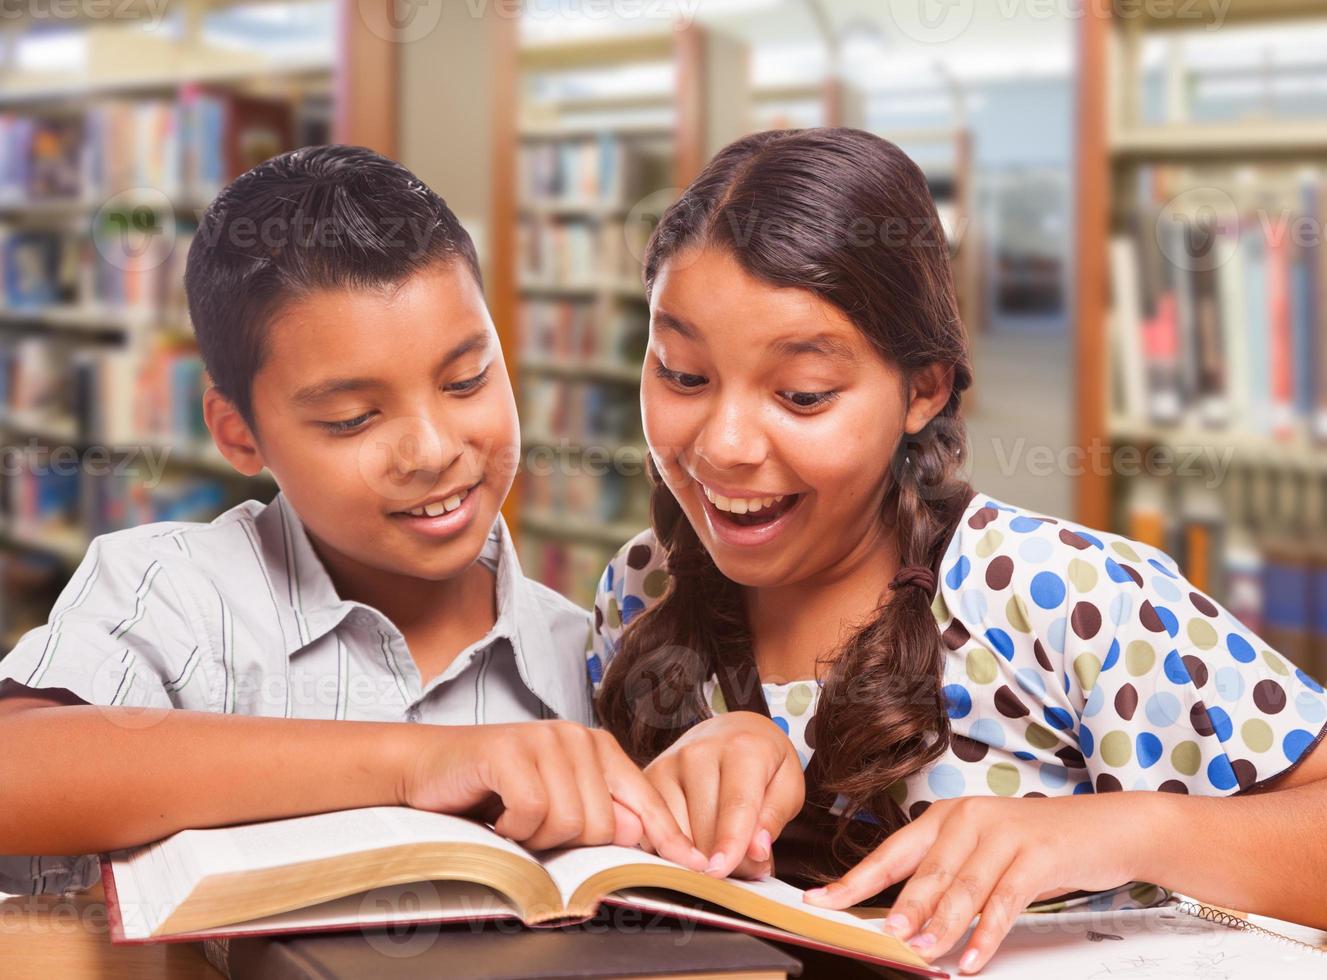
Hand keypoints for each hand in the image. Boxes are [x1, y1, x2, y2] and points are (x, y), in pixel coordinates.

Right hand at [398, 720, 707, 870]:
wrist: (428, 769)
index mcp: (598, 750)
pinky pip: (532, 812)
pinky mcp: (510, 749)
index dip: (669, 837)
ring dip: (535, 837)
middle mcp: (577, 737)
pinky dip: (511, 828)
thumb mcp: (555, 805)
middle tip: (533, 827)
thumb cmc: (494, 792)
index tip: (697, 867)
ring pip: (569, 821)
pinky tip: (496, 814)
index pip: (645, 799)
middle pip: (604, 824)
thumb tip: (637, 831)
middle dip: (567, 842)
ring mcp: (544, 739)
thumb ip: (599, 814)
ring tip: (513, 818)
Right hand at [644, 710, 804, 878]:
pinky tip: (694, 842)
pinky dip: (674, 849)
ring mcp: (668, 765)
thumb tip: (756, 851)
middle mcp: (698, 753)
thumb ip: (774, 817)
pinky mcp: (648, 780)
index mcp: (741, 748)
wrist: (731, 732)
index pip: (735, 804)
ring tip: (721, 849)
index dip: (730, 843)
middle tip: (745, 862)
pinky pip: (654, 831)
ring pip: (676, 834)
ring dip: (698, 858)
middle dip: (724, 861)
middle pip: (704, 828)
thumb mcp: (788, 785)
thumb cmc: (764, 763)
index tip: (722, 871)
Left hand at [804, 794, 1141, 972]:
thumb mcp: (981, 851)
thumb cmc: (1034, 843)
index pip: (891, 852)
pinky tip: (972, 958)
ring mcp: (1002, 834)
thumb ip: (944, 877)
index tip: (822, 901)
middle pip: (925, 872)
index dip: (855, 879)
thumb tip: (901, 920)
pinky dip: (986, 934)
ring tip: (921, 953)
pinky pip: (1004, 901)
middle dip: (900, 908)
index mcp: (945, 817)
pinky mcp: (1036, 855)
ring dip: (940, 926)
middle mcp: (968, 818)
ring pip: (961, 888)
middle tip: (882, 935)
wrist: (1102, 828)